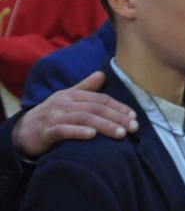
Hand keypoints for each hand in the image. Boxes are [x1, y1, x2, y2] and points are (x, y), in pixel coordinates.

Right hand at [12, 71, 138, 159]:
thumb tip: (102, 74)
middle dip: (117, 117)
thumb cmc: (51, 114)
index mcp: (73, 95)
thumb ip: (85, 88)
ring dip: (104, 125)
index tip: (134, 116)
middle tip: (134, 127)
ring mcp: (55, 116)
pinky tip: (92, 136)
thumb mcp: (67, 99)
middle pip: (96, 108)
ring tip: (121, 133)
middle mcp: (65, 103)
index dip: (119, 107)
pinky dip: (78, 132)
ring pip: (84, 118)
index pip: (101, 99)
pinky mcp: (47, 131)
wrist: (23, 131)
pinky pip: (64, 130)